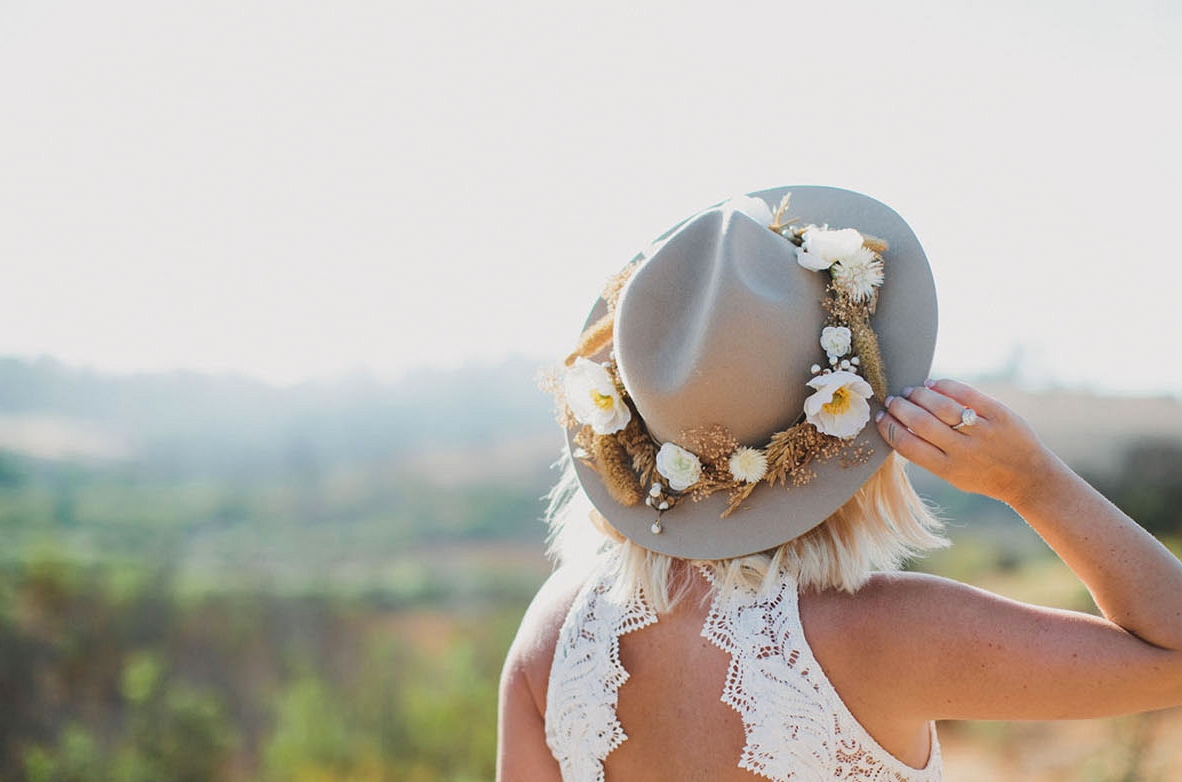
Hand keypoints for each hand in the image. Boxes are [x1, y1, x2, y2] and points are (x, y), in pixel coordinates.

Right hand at [874, 378, 1057, 506]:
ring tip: (911, 391)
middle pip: (921, 422)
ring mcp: (982, 432)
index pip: (907, 444)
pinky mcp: (998, 414)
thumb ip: (929, 454)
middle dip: (900, 407)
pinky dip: (945, 385)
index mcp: (947, 469)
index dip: (889, 427)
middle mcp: (963, 451)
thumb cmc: (983, 475)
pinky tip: (934, 384)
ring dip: (920, 394)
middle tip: (892, 400)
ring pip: (941, 406)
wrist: (1028, 476)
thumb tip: (898, 425)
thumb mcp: (952, 475)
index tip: (880, 417)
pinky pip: (966, 394)